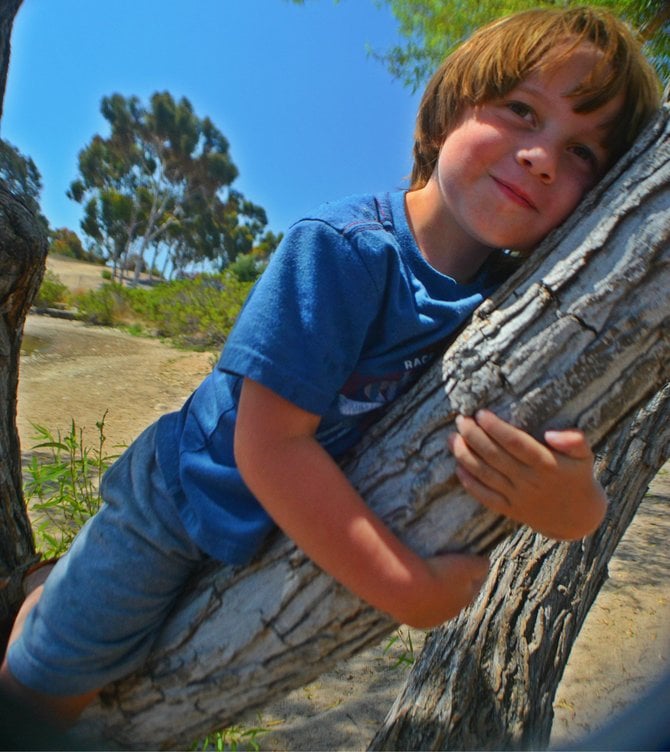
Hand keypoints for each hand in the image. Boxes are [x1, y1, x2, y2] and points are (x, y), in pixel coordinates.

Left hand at [447, 410, 606, 539]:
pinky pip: (485, 497)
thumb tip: (552, 434)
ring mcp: (518, 497)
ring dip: (465, 456)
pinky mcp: (510, 510)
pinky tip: (458, 467)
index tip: (480, 413)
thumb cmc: (576, 476)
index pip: (516, 443)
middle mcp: (530, 481)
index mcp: (547, 465)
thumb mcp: (585, 456)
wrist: (576, 517)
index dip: (496, 428)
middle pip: (495, 456)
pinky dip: (470, 483)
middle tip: (461, 420)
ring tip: (452, 438)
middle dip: (474, 436)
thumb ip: (574, 440)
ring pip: (486, 475)